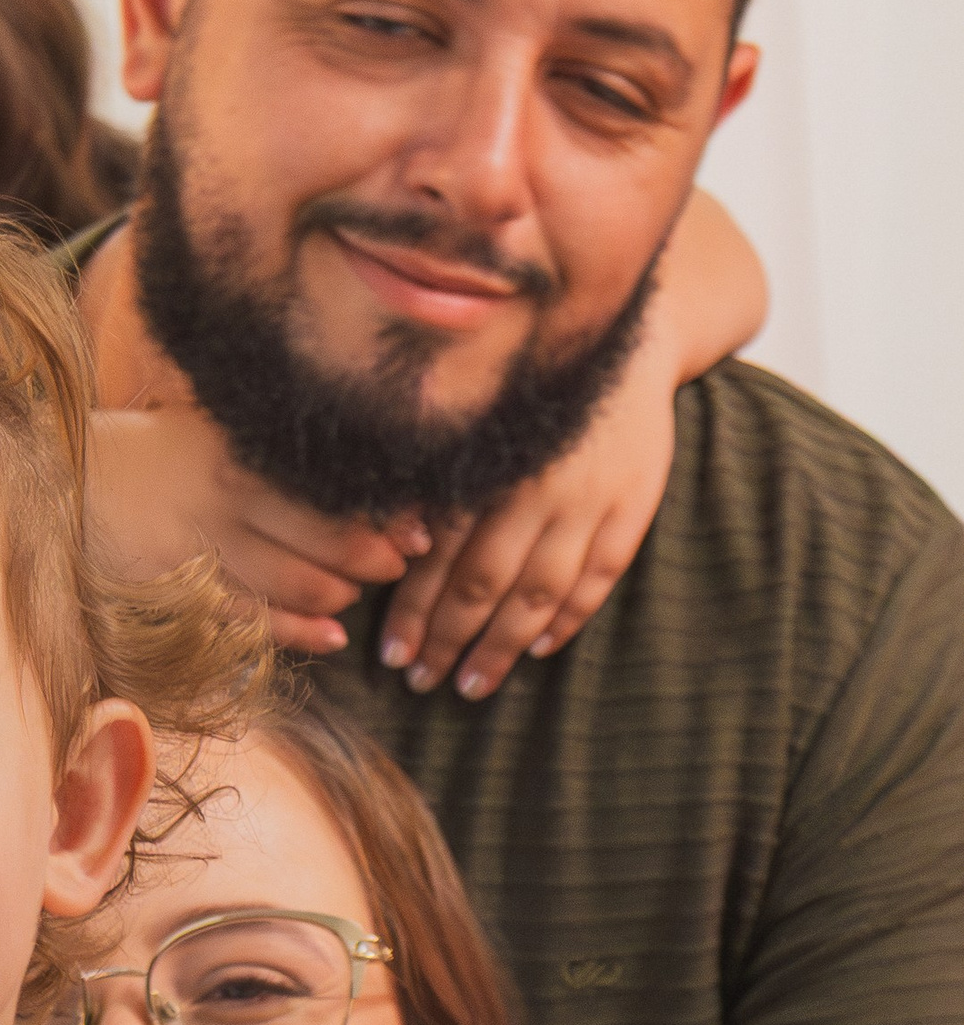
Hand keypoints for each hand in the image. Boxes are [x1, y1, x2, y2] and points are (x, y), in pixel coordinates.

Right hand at [87, 401, 421, 652]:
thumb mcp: (206, 429)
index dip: (387, 513)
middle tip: (397, 562)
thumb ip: (270, 449)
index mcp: (240, 452)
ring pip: (300, 584)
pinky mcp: (183, 596)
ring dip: (340, 594)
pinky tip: (332, 635)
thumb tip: (353, 468)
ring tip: (353, 591)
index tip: (422, 525)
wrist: (61, 486)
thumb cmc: (143, 454)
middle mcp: (228, 500)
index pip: (335, 486)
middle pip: (330, 538)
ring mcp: (204, 552)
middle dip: (376, 558)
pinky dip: (303, 633)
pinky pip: (258, 623)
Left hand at [376, 338, 678, 696]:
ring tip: (472, 684)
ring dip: (503, 646)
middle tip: (422, 681)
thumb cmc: (530, 387)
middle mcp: (536, 487)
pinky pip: (601, 576)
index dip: (413, 610)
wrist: (629, 340)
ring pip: (541, 591)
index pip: (440, 556)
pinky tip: (541, 649)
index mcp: (488, 467)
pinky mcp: (634, 503)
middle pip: (485, 584)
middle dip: (449, 640)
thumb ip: (437, 480)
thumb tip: (390, 541)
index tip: (392, 655)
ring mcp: (591, 499)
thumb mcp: (476, 417)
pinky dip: (570, 617)